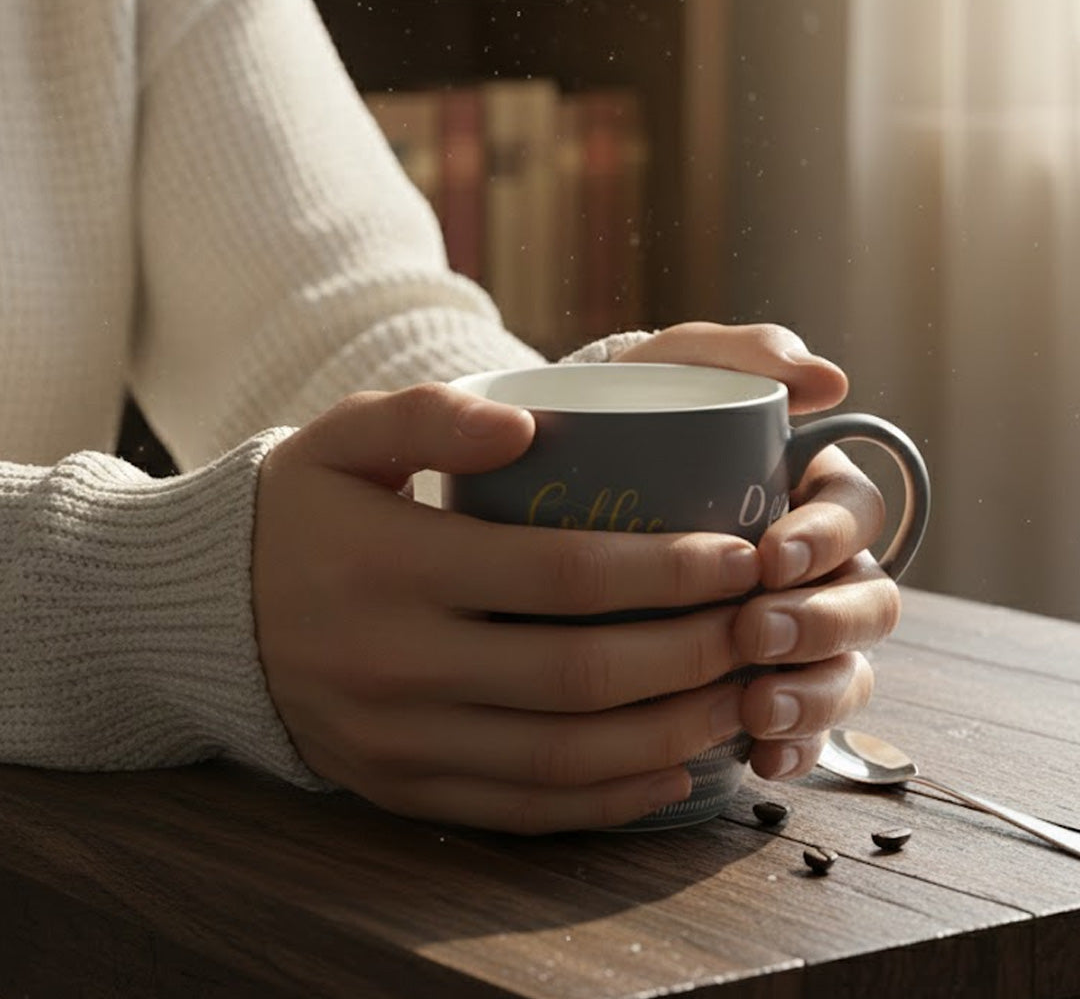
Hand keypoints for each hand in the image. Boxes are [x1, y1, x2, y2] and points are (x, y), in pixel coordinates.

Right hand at [253, 383, 764, 833]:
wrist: (209, 615)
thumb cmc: (302, 513)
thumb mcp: (343, 437)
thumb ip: (431, 417)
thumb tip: (528, 428)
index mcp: (391, 567)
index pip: (561, 576)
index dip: (667, 570)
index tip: (739, 554)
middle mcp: (396, 665)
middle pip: (580, 676)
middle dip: (692, 654)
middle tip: (758, 624)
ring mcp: (398, 741)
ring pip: (564, 756)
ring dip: (671, 731)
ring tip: (738, 695)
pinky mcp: (401, 787)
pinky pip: (522, 808)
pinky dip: (608, 797)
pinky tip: (670, 766)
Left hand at [615, 322, 901, 779]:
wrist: (542, 487)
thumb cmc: (616, 418)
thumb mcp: (661, 369)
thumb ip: (734, 351)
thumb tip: (829, 380)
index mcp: (804, 488)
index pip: (855, 512)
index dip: (828, 539)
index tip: (771, 557)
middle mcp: (811, 563)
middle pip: (867, 600)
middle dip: (825, 624)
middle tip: (757, 633)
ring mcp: (790, 628)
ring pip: (845, 670)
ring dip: (816, 694)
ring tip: (758, 709)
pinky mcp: (758, 682)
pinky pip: (803, 727)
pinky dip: (793, 744)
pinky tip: (761, 756)